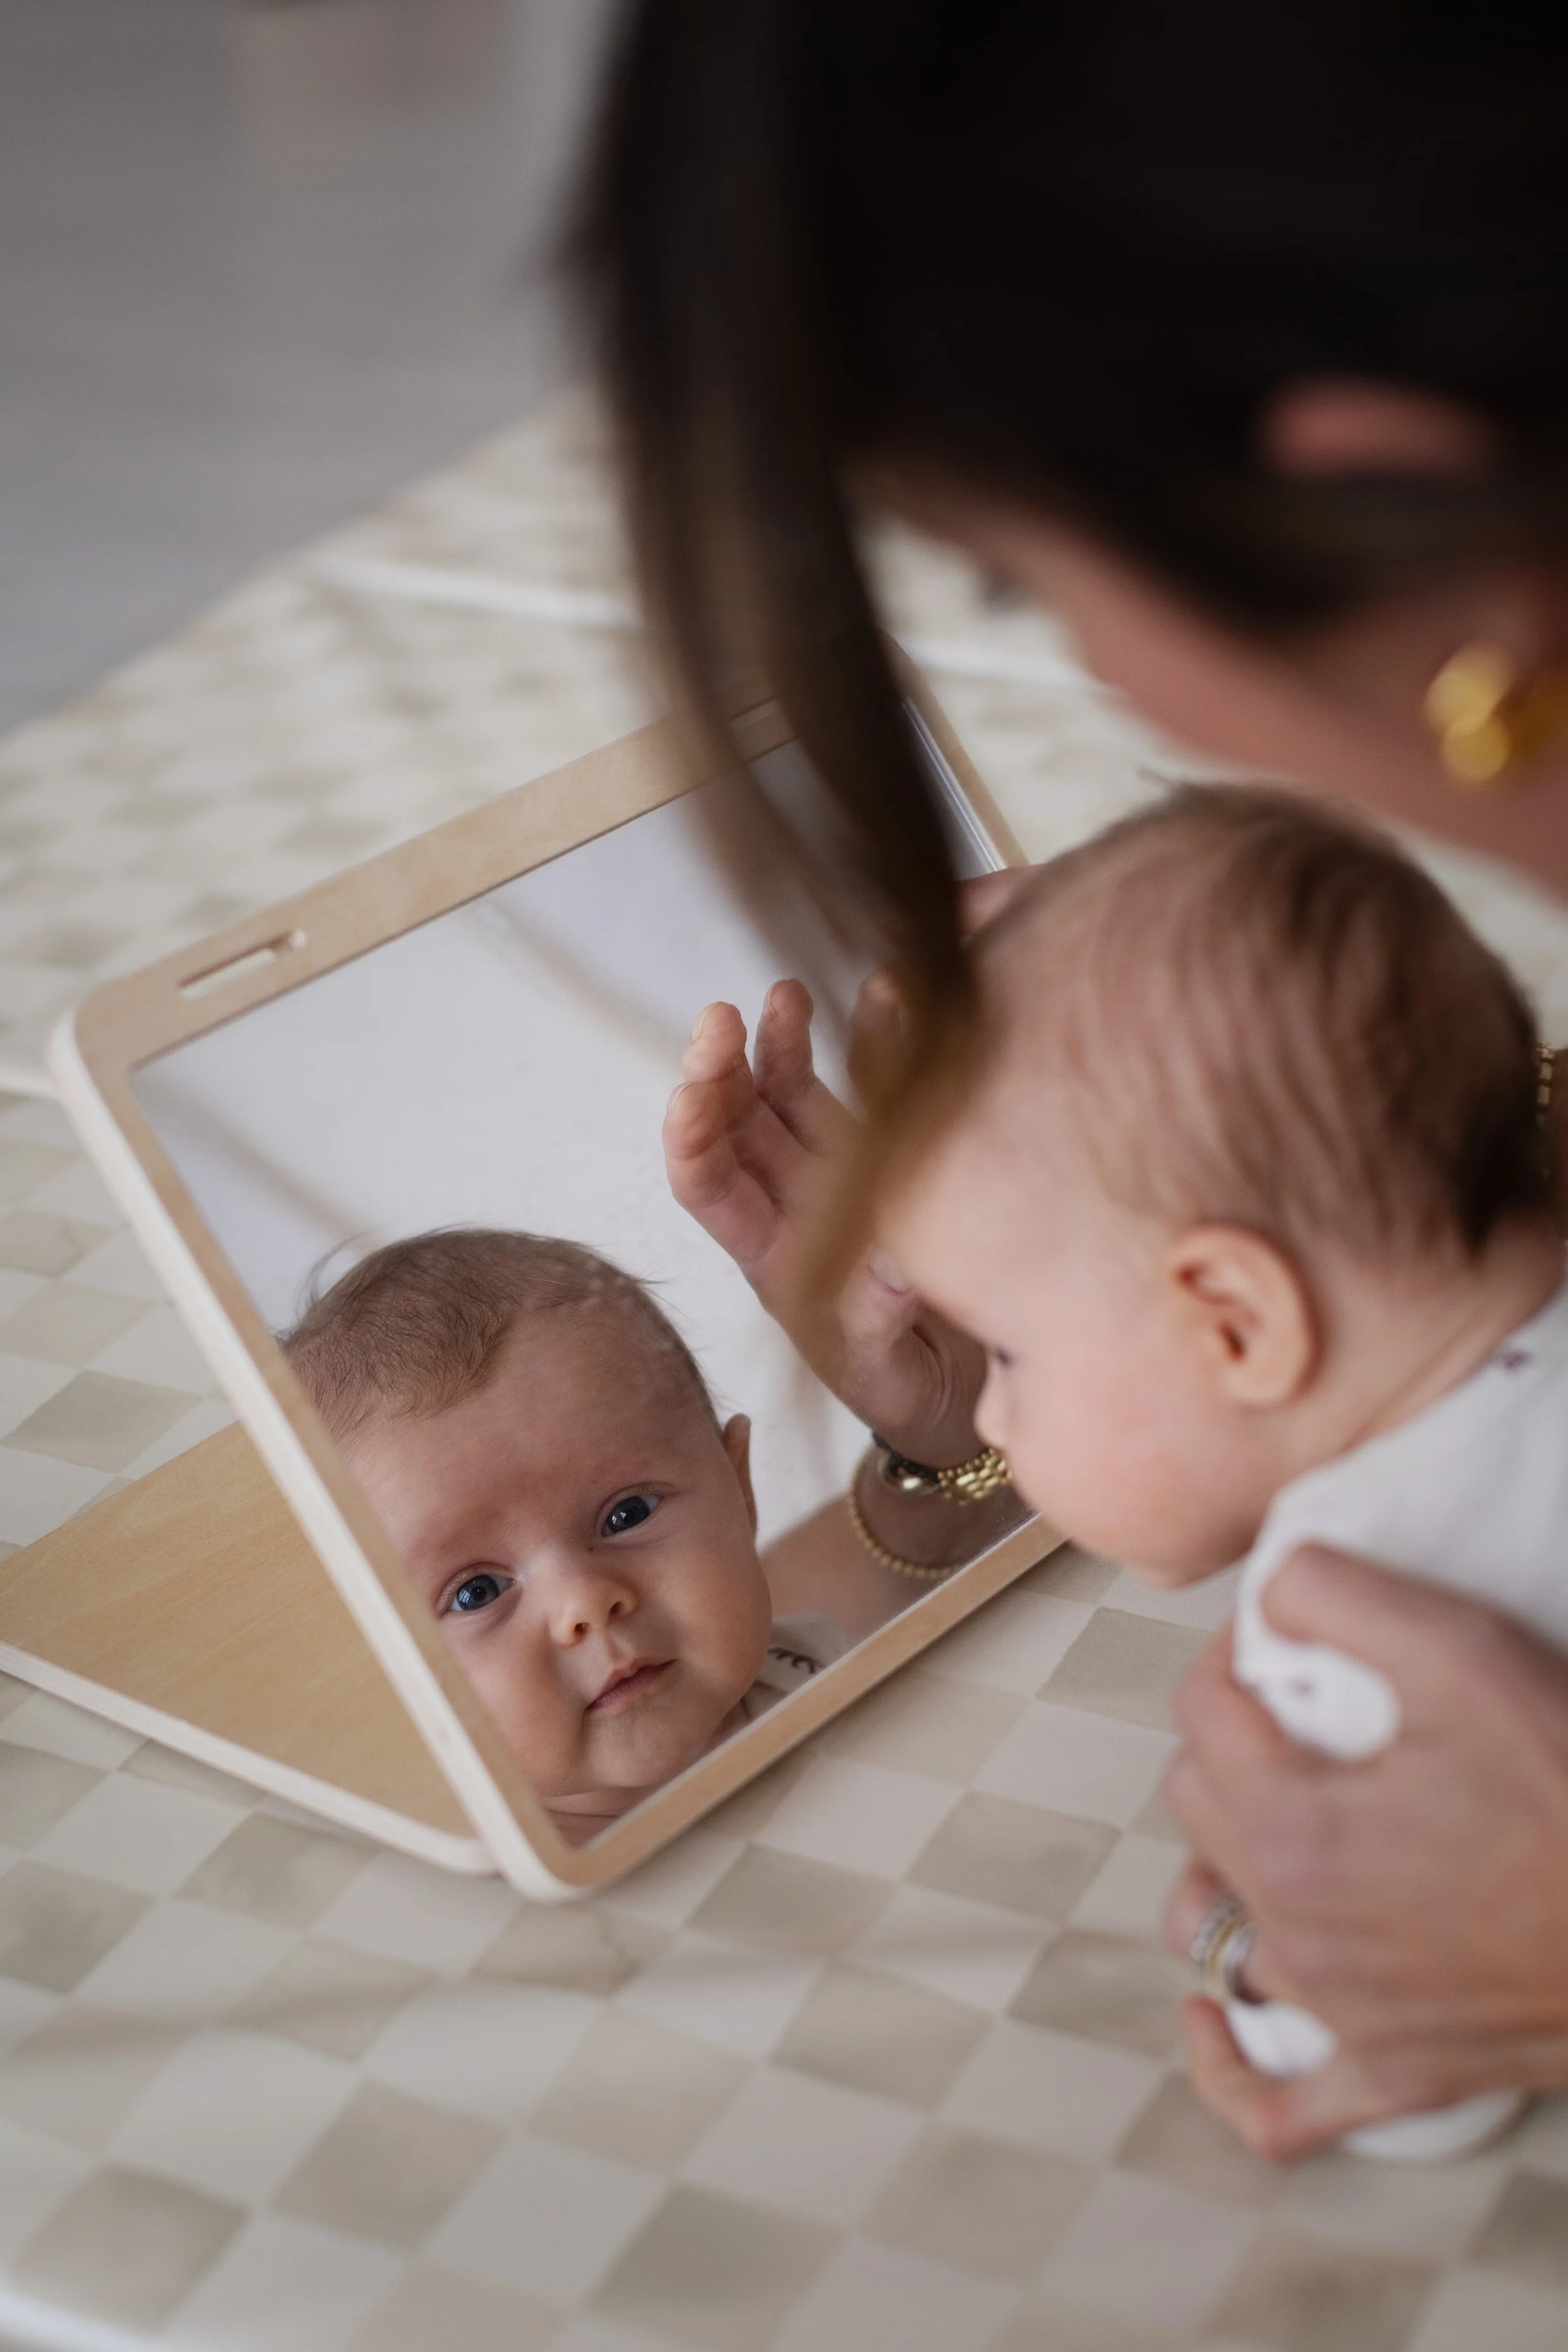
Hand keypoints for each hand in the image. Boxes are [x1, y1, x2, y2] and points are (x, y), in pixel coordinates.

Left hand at [663, 976, 988, 1464]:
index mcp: (770, 1258)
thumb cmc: (905, 1393)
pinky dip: (872, 1043)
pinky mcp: (892, 1155)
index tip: (689, 1092)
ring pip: (793, 1096)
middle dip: (724, 1070)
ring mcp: (840, 1174)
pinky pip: (871, 1089)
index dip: (690, 1140)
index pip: (707, 1187)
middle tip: (722, 1018)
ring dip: (783, 1043)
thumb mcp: (883, 1374)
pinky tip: (881, 997)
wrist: (963, 1393)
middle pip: (739, 1126)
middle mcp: (794, 1207)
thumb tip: (888, 1269)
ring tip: (784, 994)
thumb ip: (875, 1323)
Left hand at [1161, 1546, 1567, 2157]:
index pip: (1201, 1712)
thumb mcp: (1462, 1652)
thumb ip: (1340, 1595)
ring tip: (1266, 1826)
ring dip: (1225, 1874)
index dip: (1233, 1657)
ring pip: (1219, 1936)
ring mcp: (1343, 2013)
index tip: (1284, 1640)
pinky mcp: (1397, 2073)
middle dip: (1233, 1746)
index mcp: (1291, 1827)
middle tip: (1300, 1715)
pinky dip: (1234, 2068)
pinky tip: (1217, 2023)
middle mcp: (1297, 1929)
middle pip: (1200, 1809)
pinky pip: (1277, 2110)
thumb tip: (1270, 1586)